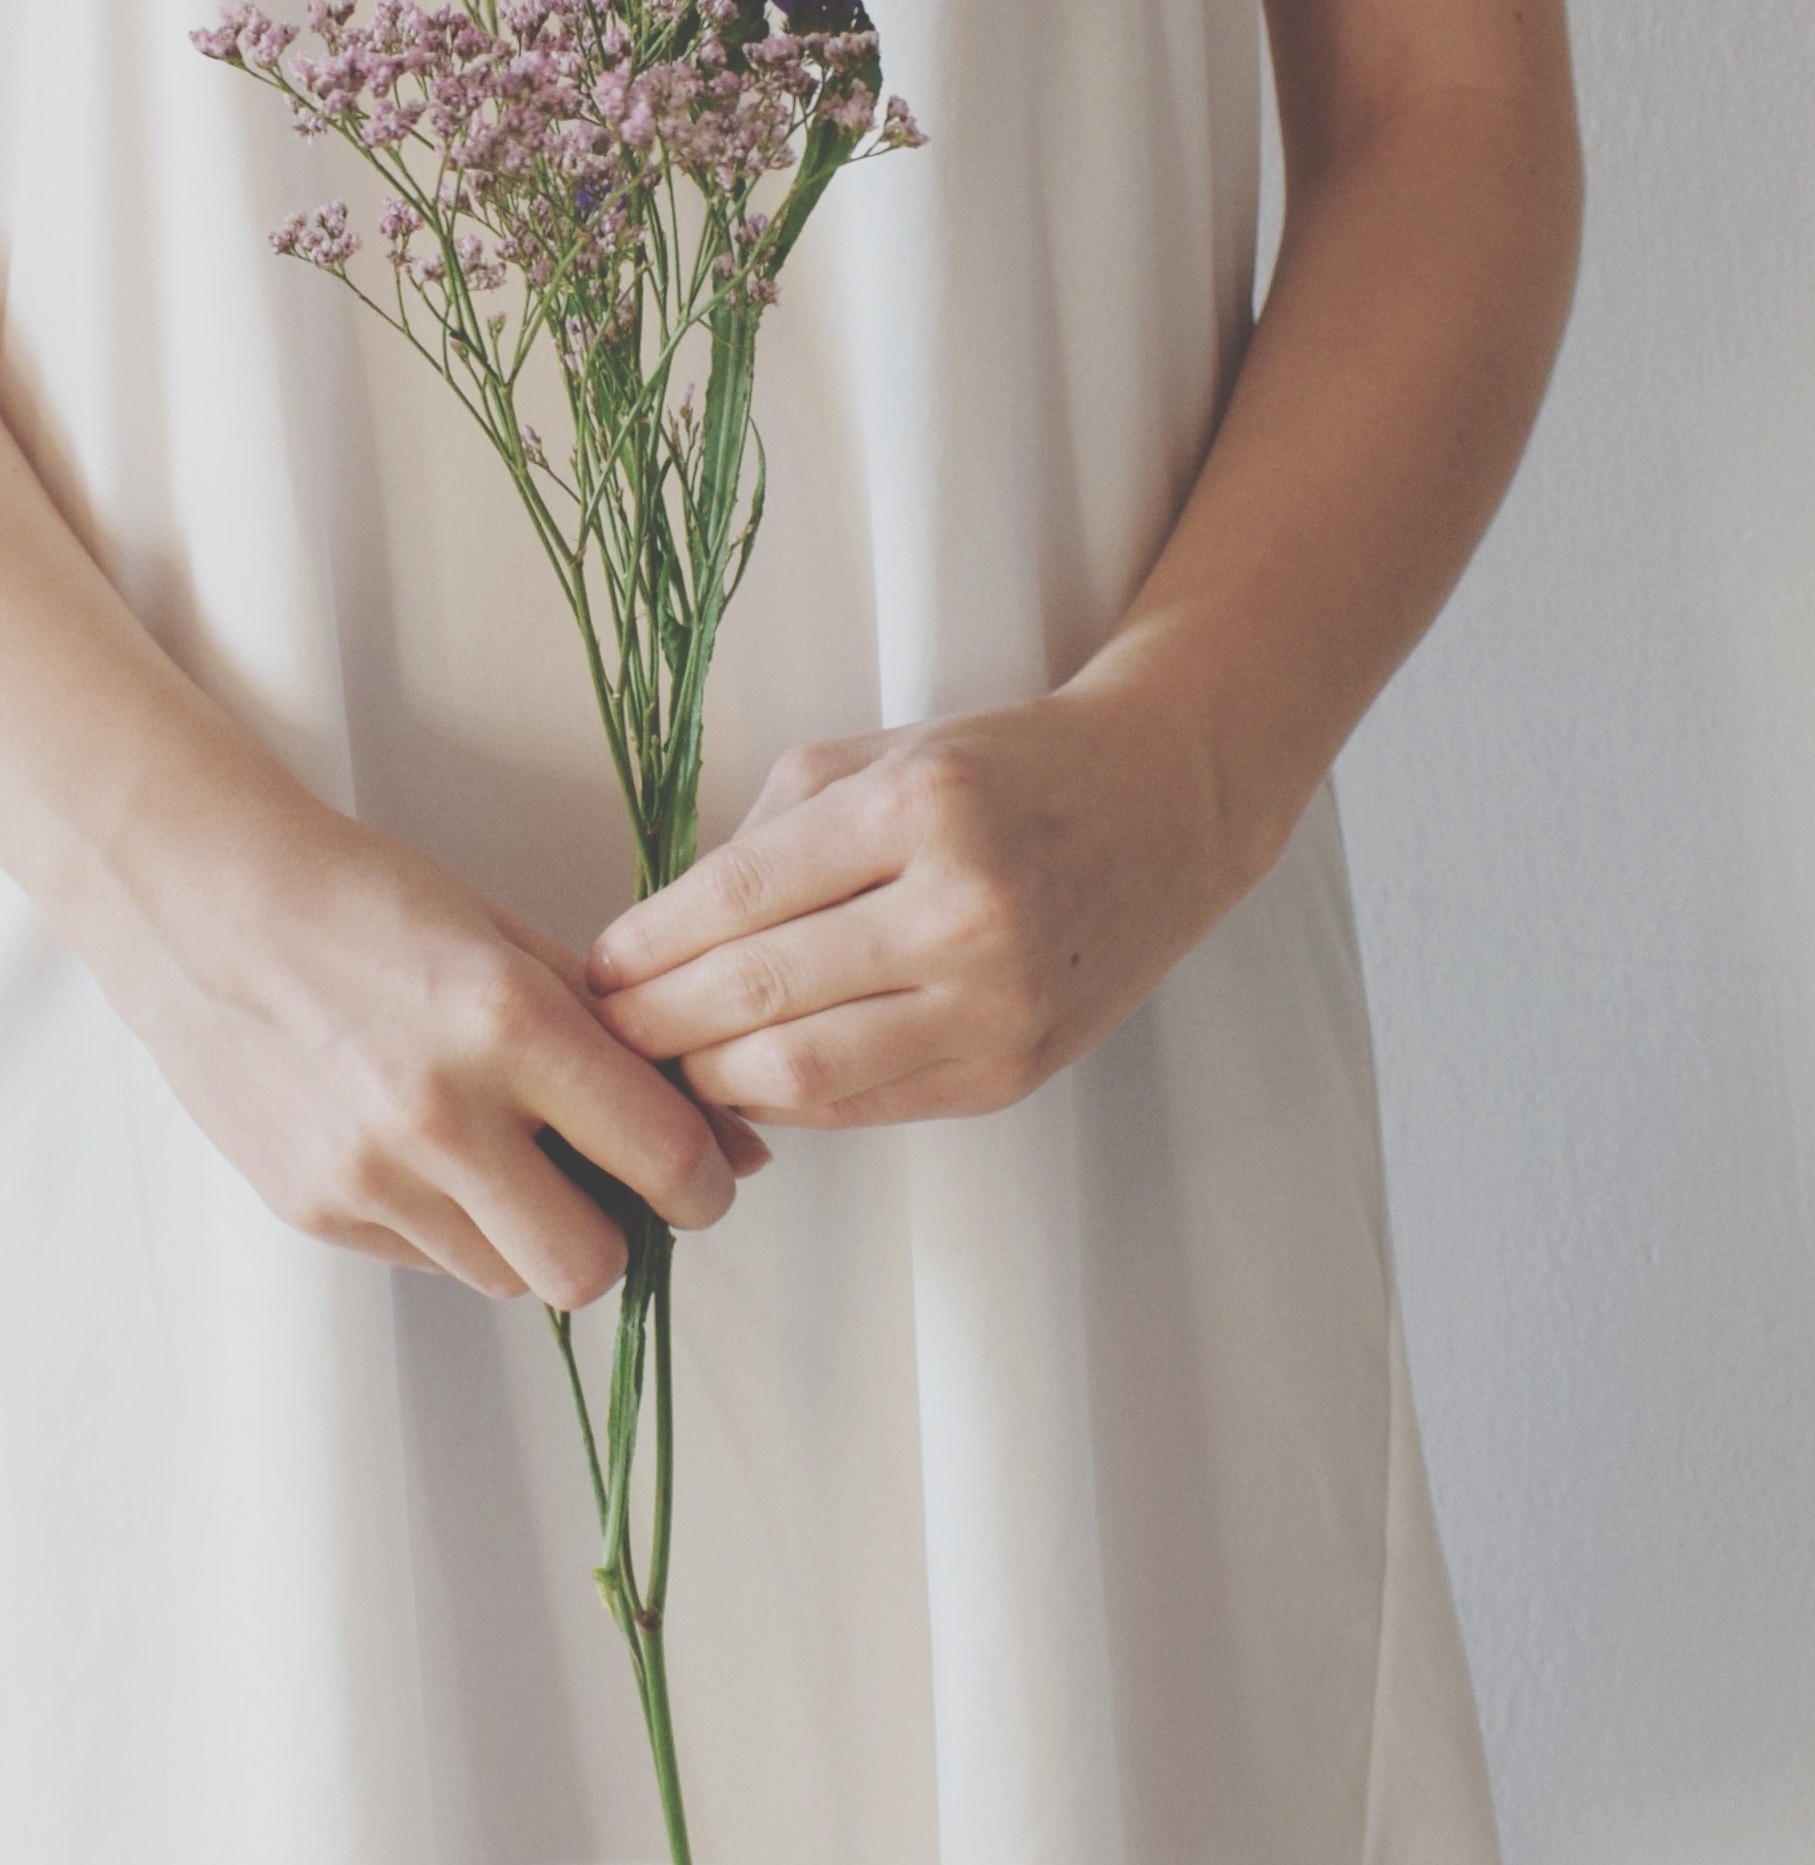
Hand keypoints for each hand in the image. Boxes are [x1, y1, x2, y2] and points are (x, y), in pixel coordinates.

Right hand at [99, 789, 768, 1307]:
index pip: (665, 1161)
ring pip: (510, 1279)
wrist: (205, 905)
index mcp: (512, 1025)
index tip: (705, 1175)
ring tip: (515, 1161)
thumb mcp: (520, 950)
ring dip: (536, 1236)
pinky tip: (437, 1156)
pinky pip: (433, 1260)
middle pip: (588, 1268)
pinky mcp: (314, 1208)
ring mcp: (369, 1173)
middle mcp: (441, 1113)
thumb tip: (738, 1144)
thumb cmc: (377, 910)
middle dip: (623, 1240)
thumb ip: (629, 1048)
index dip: (707, 1184)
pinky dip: (460, 1228)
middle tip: (621, 1194)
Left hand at [582, 687, 1237, 1127]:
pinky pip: (864, 1106)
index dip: (645, 946)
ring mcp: (995, 1004)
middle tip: (605, 1031)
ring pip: (799, 1072)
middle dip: (654, 1024)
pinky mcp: (1011, 1072)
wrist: (1168, 810)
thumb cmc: (1011, 772)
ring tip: (665, 1064)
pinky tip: (750, 1080)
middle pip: (754, 996)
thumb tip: (659, 941)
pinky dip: (787, 1101)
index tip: (595, 968)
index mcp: (921, 810)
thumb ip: (772, 841)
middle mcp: (964, 912)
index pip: (739, 898)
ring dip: (709, 1078)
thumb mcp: (884, 758)